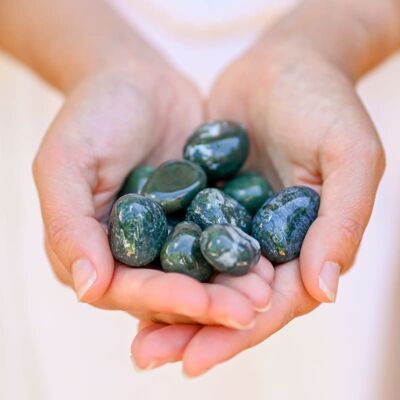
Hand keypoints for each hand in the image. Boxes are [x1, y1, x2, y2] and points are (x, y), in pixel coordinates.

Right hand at [33, 58, 274, 327]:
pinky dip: (245, 254)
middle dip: (211, 303)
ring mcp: (169, 237)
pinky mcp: (200, 217)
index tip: (203, 303)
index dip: (165, 300)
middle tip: (254, 307)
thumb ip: (69, 224)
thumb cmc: (93, 114)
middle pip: (171, 290)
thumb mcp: (65, 161)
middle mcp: (132, 254)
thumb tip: (88, 289)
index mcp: (94, 250)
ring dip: (234, 286)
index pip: (127, 289)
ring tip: (270, 291)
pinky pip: (223, 241)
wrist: (138, 80)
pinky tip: (273, 261)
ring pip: (202, 274)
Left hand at [130, 0, 389, 372]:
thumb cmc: (325, 103)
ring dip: (170, 306)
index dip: (238, 332)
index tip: (196, 358)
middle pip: (231, 300)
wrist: (283, 63)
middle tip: (150, 356)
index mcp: (308, 245)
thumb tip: (322, 292)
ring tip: (134, 338)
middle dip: (193, 330)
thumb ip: (343, 221)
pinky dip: (160, 262)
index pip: (274, 303)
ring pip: (203, 276)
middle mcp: (271, 243)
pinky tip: (129, 279)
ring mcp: (237, 224)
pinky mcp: (208, 202)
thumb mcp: (349, 154)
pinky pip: (183, 238)